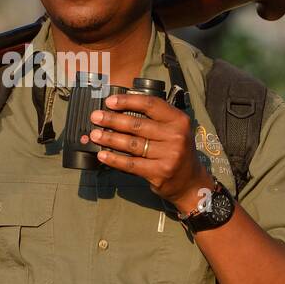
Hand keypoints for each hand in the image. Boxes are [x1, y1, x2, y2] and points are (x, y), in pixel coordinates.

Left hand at [86, 93, 214, 213]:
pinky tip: (102, 155)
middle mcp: (176, 136)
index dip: (128, 101)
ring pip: (132, 144)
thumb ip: (154, 119)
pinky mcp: (160, 172)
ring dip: (110, 138)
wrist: (190, 182)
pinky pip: (131, 164)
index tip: (109, 102)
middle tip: (95, 117)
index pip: (150, 104)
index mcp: (178, 120)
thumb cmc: (176, 151)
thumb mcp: (173, 130)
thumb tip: (119, 110)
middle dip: (112, 120)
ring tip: (95, 135)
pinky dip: (114, 159)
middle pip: (137, 125)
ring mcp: (169, 155)